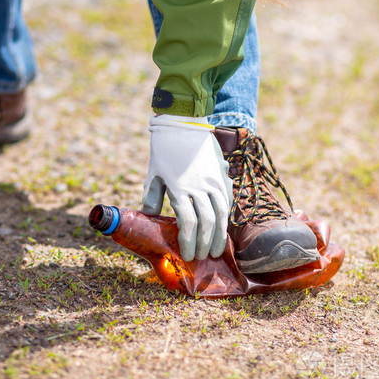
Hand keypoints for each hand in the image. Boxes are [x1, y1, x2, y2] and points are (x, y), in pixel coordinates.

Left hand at [142, 115, 232, 260]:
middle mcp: (199, 186)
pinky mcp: (222, 175)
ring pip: (222, 214)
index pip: (187, 223)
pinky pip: (228, 200)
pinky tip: (224, 227)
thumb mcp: (154, 173)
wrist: (184, 122)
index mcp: (179, 188)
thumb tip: (150, 217)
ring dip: (220, 235)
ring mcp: (214, 180)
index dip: (188, 242)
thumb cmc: (164, 148)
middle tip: (203, 257)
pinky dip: (227, 216)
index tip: (188, 255)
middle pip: (207, 223)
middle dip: (205, 244)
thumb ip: (153, 197)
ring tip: (217, 249)